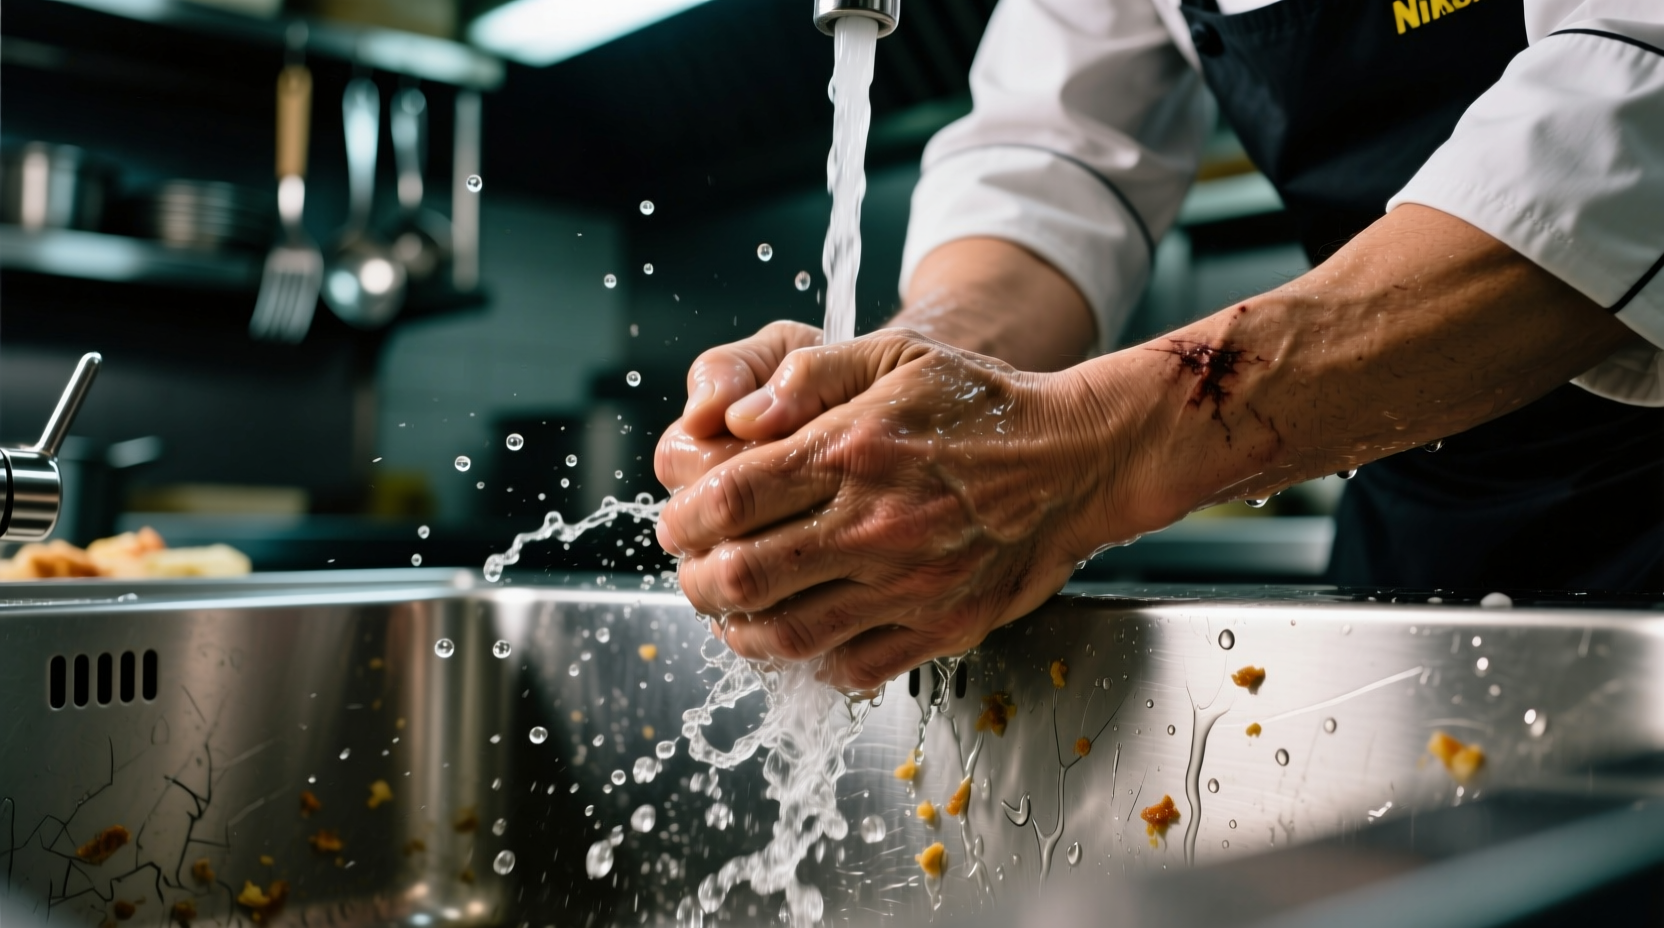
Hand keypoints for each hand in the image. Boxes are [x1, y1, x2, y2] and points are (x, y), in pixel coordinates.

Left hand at [655, 328, 1120, 690]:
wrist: (1074, 459)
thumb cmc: (977, 406)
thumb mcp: (893, 355)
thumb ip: (807, 375)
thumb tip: (735, 416)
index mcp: (850, 451)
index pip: (728, 500)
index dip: (683, 520)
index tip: (677, 525)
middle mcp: (874, 524)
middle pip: (742, 577)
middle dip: (696, 581)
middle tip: (694, 572)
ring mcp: (910, 584)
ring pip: (786, 635)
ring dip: (740, 630)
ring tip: (733, 611)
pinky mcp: (943, 626)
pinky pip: (852, 668)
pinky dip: (812, 661)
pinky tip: (803, 635)